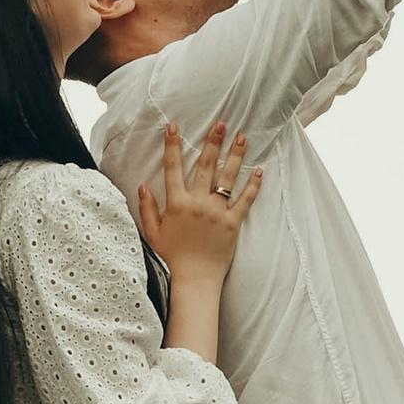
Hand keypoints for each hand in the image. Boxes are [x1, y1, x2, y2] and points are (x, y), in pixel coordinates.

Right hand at [138, 120, 260, 285]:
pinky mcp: (233, 224)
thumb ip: (148, 208)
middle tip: (221, 123)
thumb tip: (143, 186)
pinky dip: (253, 186)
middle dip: (212, 142)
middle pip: (206, 166)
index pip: (173, 168)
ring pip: (227, 178)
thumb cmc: (171, 258)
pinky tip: (259, 171)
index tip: (173, 126)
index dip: (172, 146)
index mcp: (176, 204)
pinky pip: (245, 201)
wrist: (194, 280)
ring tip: (242, 137)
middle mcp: (197, 203)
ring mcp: (217, 212)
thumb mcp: (153, 233)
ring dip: (235, 155)